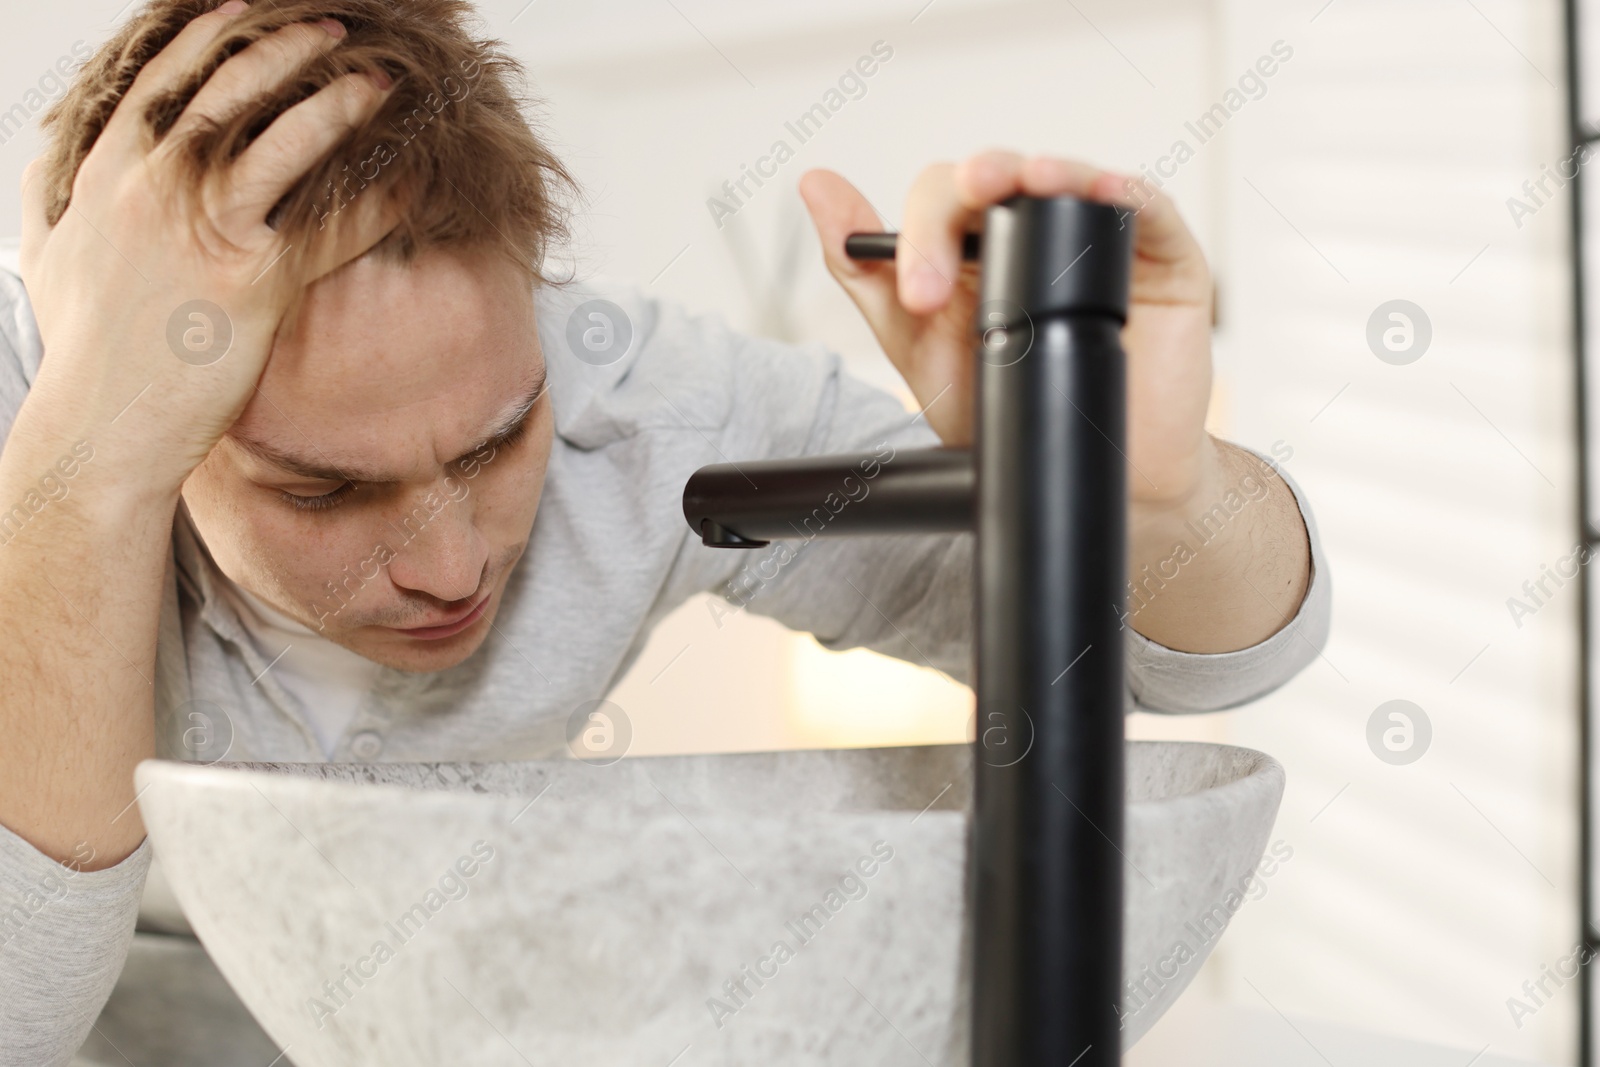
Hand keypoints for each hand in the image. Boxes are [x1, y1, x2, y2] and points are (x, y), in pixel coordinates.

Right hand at [17, 3, 394, 494]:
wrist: (99, 425)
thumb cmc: (82, 351)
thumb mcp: (50, 259)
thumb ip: (56, 205)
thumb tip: (55, 176)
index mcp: (107, 174)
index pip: (161, 82)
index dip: (206, 38)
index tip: (241, 9)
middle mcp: (152, 186)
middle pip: (227, 92)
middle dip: (283, 51)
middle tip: (332, 29)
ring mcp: (202, 228)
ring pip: (278, 142)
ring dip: (334, 105)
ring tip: (377, 84)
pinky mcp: (251, 278)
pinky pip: (328, 227)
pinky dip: (373, 202)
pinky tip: (407, 183)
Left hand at [798, 151, 1214, 509]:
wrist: (1099, 477)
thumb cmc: (1011, 409)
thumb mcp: (920, 348)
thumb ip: (868, 273)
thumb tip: (816, 184)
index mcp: (976, 245)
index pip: (942, 199)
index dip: (921, 234)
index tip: (916, 299)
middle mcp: (1034, 229)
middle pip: (997, 176)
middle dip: (962, 206)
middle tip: (943, 275)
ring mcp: (1098, 238)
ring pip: (1066, 177)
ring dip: (1040, 171)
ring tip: (1015, 183)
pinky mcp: (1163, 256)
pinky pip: (1146, 209)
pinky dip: (1122, 193)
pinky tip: (1100, 194)